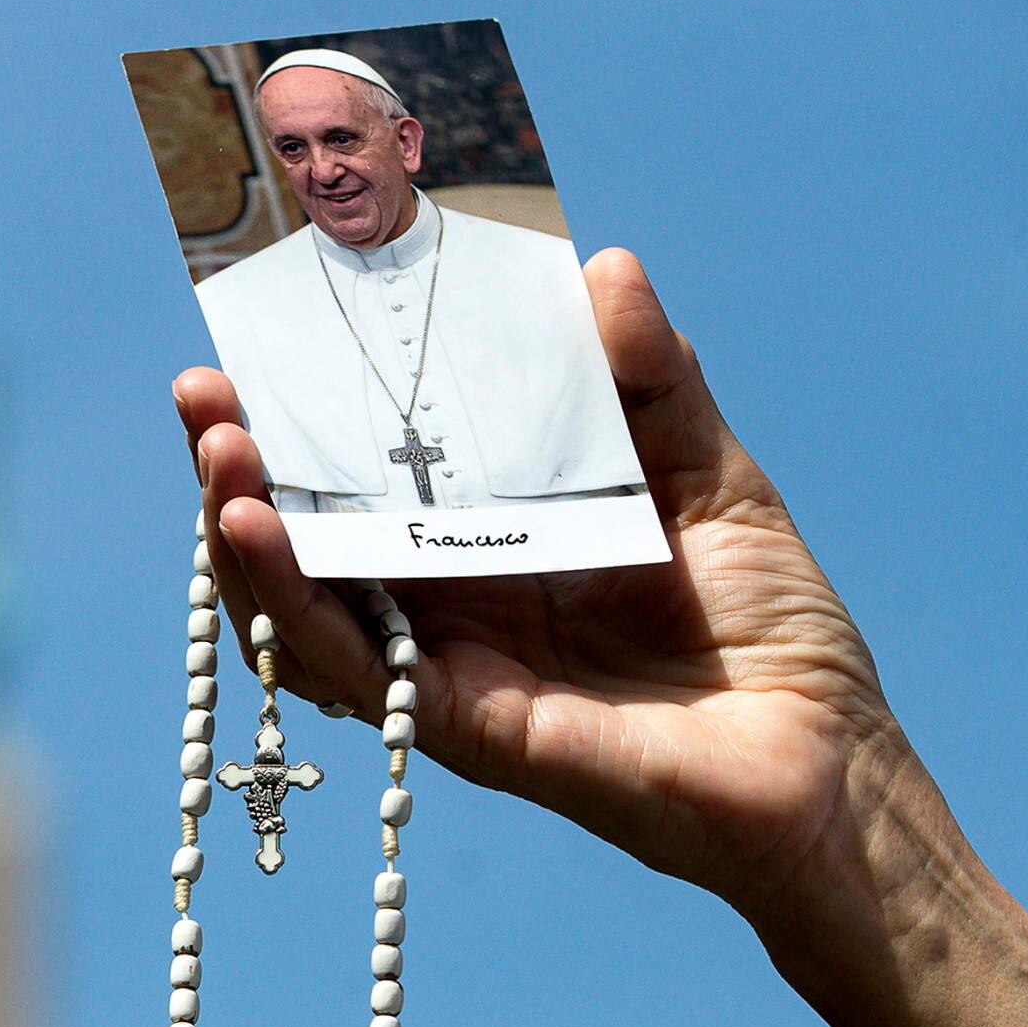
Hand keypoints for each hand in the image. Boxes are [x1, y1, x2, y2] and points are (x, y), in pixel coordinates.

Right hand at [174, 250, 1027, 1026]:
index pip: (373, 472)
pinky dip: (290, 604)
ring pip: (303, 604)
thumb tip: (605, 268)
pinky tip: (253, 536)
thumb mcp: (709, 474)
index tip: (260, 343)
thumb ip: (652, 384)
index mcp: (495, 544)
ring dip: (242, 531)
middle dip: (244, 464)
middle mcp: (449, 607)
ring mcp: (445, 668)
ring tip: (214, 451)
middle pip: (311, 535)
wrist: (826, 758)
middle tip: (201, 392)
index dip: (311, 413)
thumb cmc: (773, 632)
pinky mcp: (461, 723)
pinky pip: (353, 665)